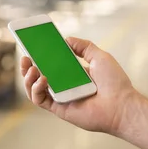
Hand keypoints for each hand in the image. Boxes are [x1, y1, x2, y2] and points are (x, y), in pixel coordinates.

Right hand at [21, 37, 137, 133]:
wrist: (121, 105)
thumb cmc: (115, 82)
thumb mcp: (100, 57)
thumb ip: (84, 46)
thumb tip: (66, 39)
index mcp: (74, 74)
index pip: (53, 64)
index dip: (41, 56)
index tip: (33, 45)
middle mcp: (65, 86)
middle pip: (39, 76)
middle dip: (29, 66)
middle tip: (26, 56)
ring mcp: (61, 98)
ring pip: (35, 89)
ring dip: (28, 78)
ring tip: (32, 67)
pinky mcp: (59, 109)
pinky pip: (40, 100)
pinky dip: (36, 90)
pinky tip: (42, 79)